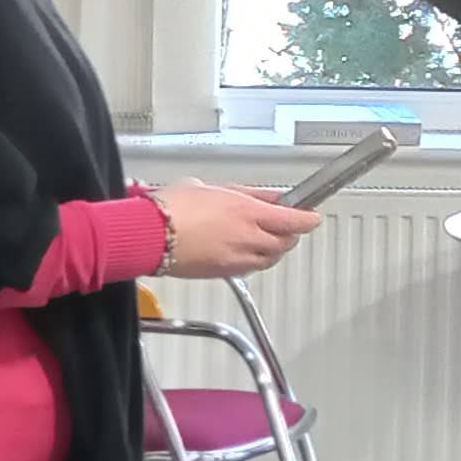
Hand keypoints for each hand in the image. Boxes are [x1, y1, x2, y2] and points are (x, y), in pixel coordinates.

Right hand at [156, 181, 321, 279]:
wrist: (149, 235)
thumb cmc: (172, 207)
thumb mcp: (214, 187)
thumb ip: (248, 193)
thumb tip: (270, 196)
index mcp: (248, 212)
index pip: (295, 220)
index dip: (308, 218)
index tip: (311, 215)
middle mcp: (248, 238)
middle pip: (287, 242)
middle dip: (291, 233)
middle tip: (287, 224)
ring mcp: (237, 258)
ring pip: (272, 258)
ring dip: (275, 248)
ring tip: (267, 238)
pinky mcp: (224, 273)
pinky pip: (251, 267)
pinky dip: (256, 259)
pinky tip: (245, 250)